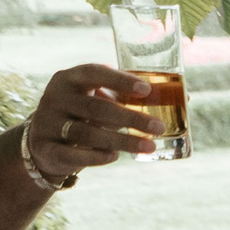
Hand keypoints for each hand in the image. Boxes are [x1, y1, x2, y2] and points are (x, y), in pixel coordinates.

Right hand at [23, 64, 161, 176]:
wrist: (43, 142)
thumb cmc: (82, 114)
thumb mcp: (97, 99)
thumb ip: (129, 96)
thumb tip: (185, 98)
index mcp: (68, 79)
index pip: (92, 72)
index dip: (119, 80)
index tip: (146, 90)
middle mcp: (55, 98)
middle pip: (95, 108)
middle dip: (130, 118)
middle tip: (159, 127)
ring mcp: (47, 124)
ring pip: (86, 134)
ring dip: (121, 141)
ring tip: (149, 146)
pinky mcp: (45, 149)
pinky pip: (72, 154)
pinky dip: (95, 157)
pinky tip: (114, 157)